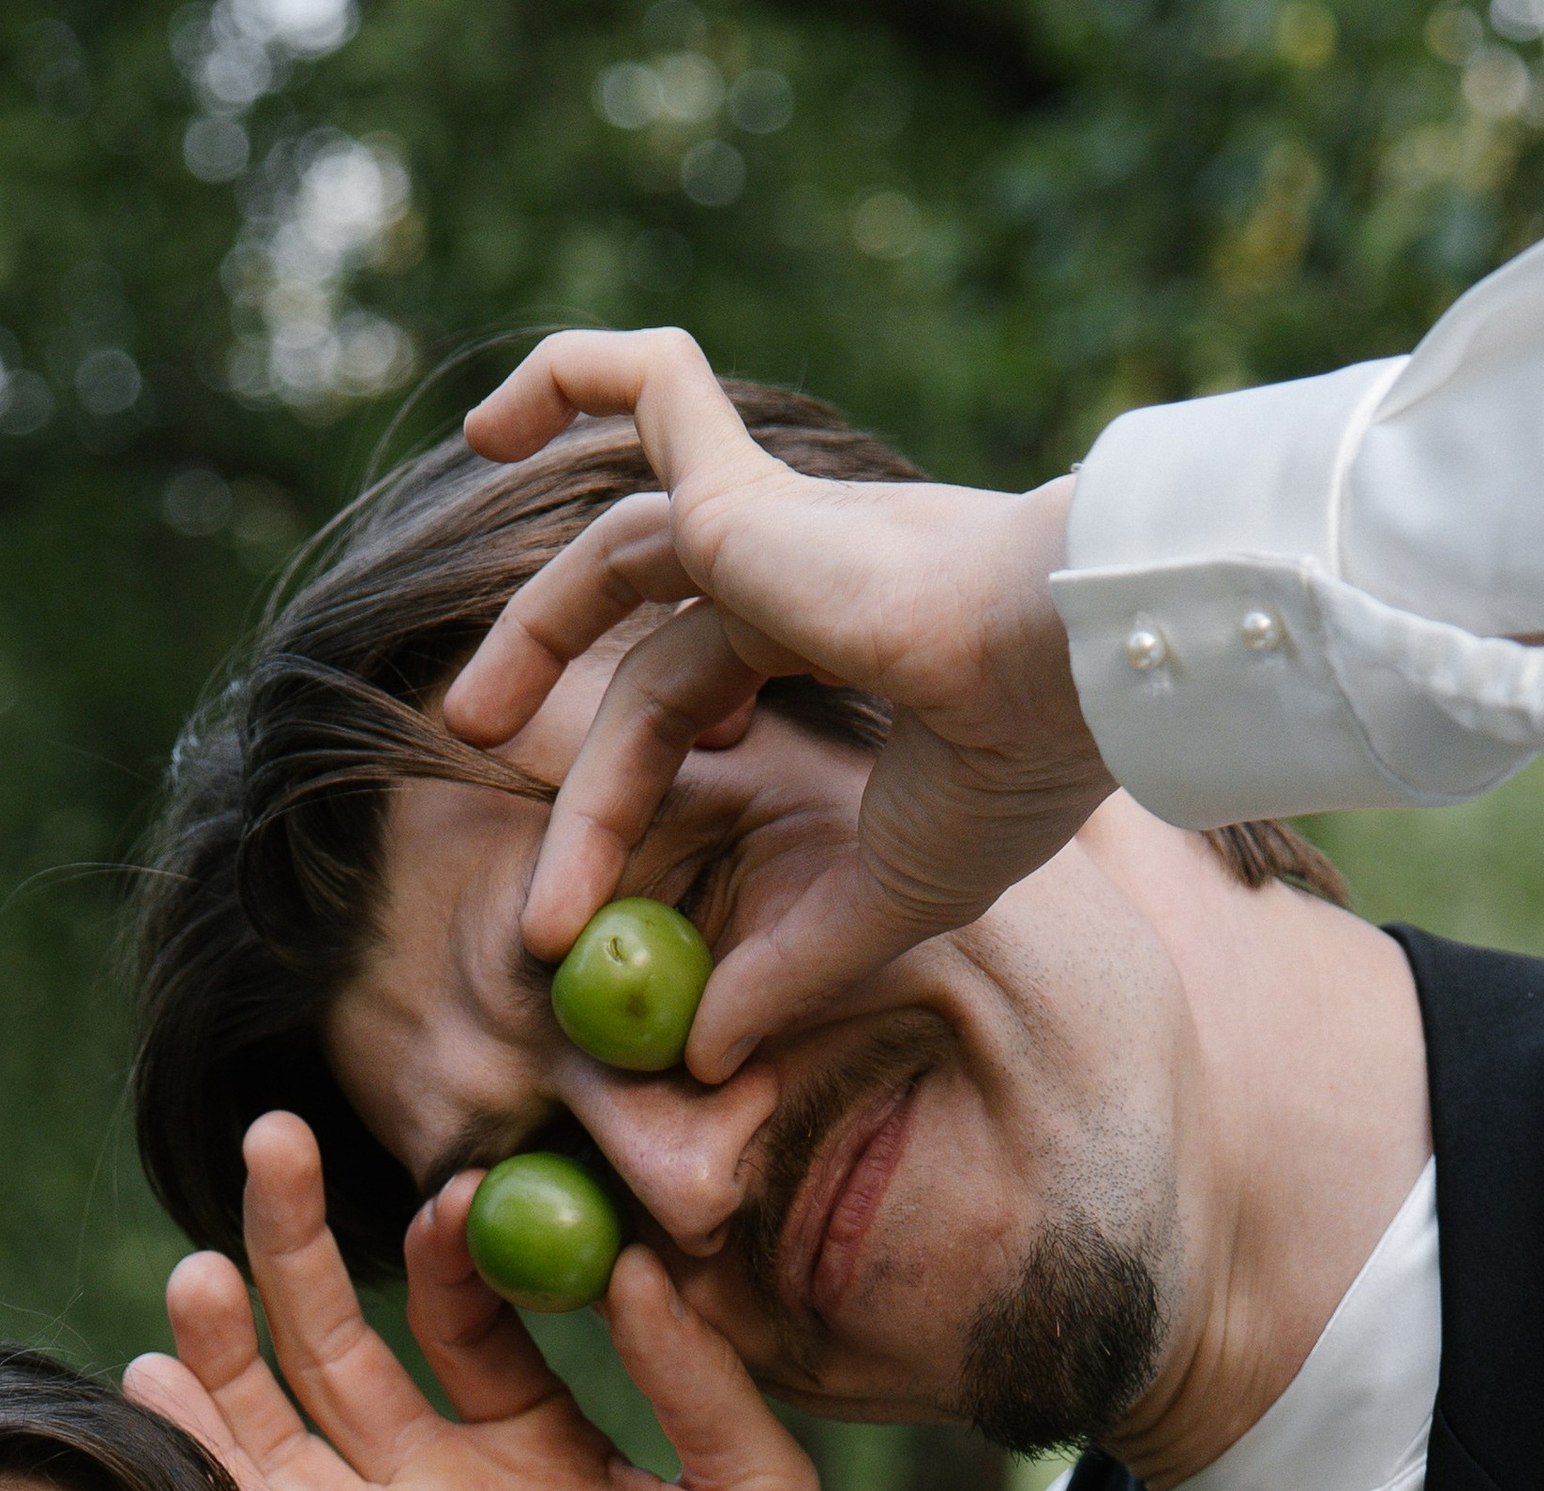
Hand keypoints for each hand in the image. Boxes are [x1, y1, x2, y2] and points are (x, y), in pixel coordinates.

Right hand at [125, 1110, 837, 1490]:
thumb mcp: (753, 1488)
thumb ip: (695, 1371)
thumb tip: (636, 1255)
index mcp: (535, 1437)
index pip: (461, 1312)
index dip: (446, 1248)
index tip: (456, 1193)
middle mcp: (443, 1485)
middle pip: (341, 1345)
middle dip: (296, 1247)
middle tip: (272, 1140)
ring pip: (279, 1429)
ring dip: (228, 1351)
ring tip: (196, 1270)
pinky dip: (206, 1461)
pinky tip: (156, 1384)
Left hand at [447, 328, 1111, 1074]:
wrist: (1075, 677)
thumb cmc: (1018, 773)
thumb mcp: (887, 898)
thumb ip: (789, 965)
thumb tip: (703, 1059)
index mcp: (848, 636)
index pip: (696, 706)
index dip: (623, 812)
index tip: (569, 925)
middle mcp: (812, 566)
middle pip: (650, 661)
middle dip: (576, 765)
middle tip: (518, 887)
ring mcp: (779, 520)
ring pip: (619, 554)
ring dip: (532, 632)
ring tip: (467, 723)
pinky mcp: (748, 495)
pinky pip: (650, 389)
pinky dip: (567, 377)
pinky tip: (485, 426)